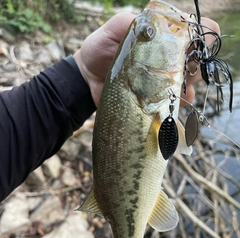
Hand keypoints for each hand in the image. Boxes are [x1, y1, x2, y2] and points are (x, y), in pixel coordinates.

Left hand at [74, 13, 219, 106]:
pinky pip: (176, 102)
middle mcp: (167, 57)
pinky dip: (178, 102)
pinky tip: (170, 102)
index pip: (192, 29)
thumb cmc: (99, 50)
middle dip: (197, 61)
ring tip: (175, 85)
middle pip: (198, 57)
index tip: (193, 43)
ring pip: (191, 81)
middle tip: (184, 65)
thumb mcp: (113, 30)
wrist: (87, 81)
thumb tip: (156, 25)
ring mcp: (163, 79)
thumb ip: (134, 22)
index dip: (201, 33)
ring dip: (188, 83)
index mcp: (161, 36)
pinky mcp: (156, 99)